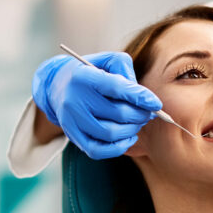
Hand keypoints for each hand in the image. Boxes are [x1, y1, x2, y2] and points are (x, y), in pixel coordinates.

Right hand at [31, 52, 161, 158]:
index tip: (156, 104)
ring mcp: (72, 120)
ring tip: (137, 123)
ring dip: (131, 130)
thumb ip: (126, 71)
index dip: (140, 97)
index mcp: (85, 77)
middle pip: (117, 113)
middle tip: (147, 113)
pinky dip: (118, 147)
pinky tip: (128, 138)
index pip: (116, 87)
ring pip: (110, 134)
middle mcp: (75, 99)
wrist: (57, 85)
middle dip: (139, 115)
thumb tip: (143, 96)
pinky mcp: (72, 135)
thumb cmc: (90, 71)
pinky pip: (98, 150)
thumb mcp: (106, 61)